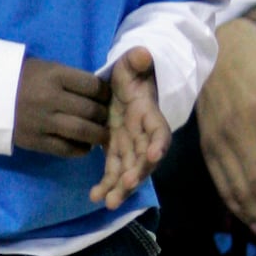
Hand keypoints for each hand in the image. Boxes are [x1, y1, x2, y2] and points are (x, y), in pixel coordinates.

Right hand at [13, 56, 110, 158]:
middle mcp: (51, 98)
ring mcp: (43, 121)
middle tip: (106, 118)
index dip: (106, 93)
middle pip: (91, 110)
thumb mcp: (47, 68)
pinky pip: (66, 149)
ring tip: (102, 136)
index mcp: (55, 75)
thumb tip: (99, 95)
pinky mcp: (35, 140)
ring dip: (98, 135)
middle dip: (104, 115)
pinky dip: (80, 149)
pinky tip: (85, 146)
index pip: (93, 86)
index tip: (108, 98)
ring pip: (82, 132)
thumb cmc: (22, 78)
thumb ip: (71, 80)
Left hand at [90, 46, 169, 208]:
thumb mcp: (132, 64)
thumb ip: (137, 61)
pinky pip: (113, 171)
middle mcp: (143, 134)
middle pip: (145, 159)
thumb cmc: (131, 73)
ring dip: (121, 187)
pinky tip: (95, 196)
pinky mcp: (117, 151)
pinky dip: (107, 184)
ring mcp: (130, 145)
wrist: (126, 83)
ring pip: (129, 170)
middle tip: (126, 185)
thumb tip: (143, 54)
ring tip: (108, 202)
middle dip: (137, 173)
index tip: (153, 155)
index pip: (160, 131)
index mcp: (149, 113)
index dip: (159, 143)